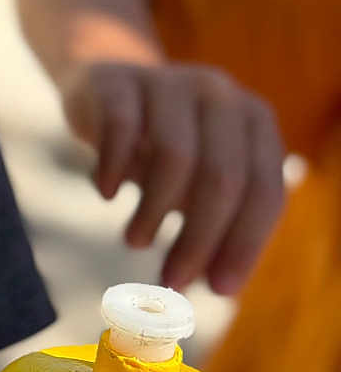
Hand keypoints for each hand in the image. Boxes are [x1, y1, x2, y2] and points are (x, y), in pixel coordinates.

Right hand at [60, 60, 285, 294]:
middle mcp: (219, 94)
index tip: (219, 289)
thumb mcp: (199, 186)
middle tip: (172, 281)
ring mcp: (168, 82)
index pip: (264, 189)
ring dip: (153, 211)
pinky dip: (114, 169)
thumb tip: (219, 288)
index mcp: (255, 121)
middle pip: (221, 177)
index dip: (244, 243)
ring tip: (135, 241)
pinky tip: (107, 193)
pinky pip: (119, 129)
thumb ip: (216, 229)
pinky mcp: (119, 82)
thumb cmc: (164, 151)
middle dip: (198, 239)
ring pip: (173, 155)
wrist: (109, 92)